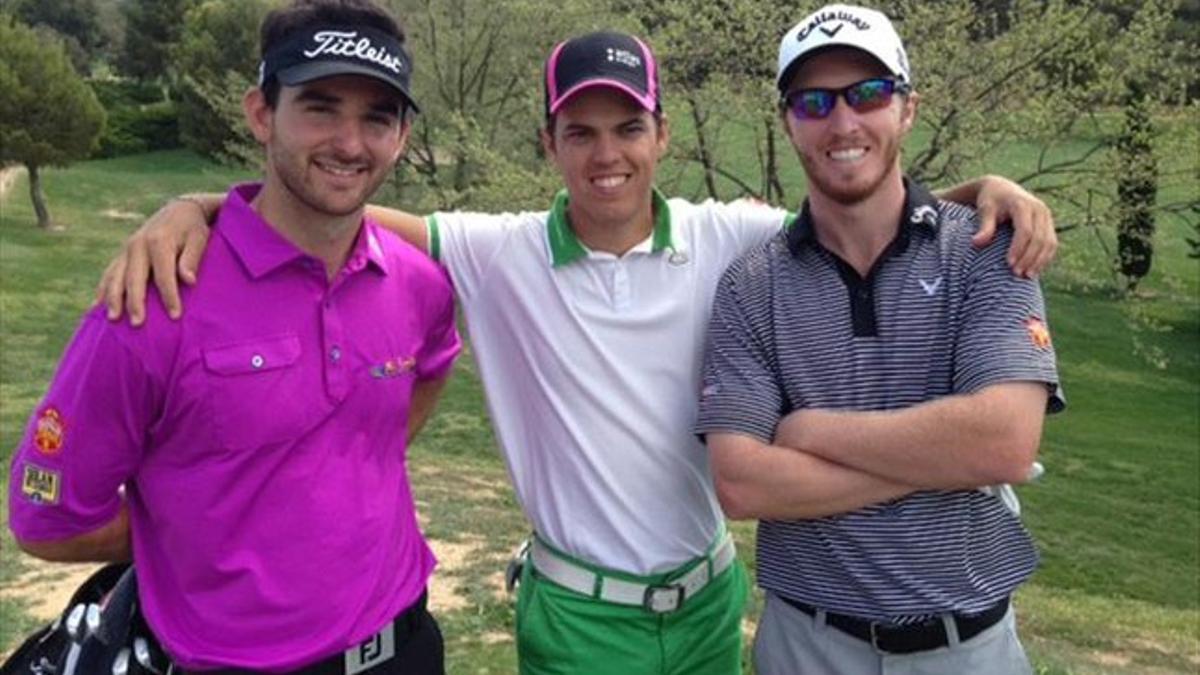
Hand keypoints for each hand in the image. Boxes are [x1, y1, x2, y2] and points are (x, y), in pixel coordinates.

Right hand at [95, 197, 214, 324]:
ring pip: (116, 277)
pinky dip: (103, 289)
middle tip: (137, 324)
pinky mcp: (122, 254)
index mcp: (158, 241)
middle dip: (135, 302)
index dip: (169, 296)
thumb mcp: (199, 239)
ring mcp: (126, 250)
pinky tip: (97, 306)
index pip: (163, 275)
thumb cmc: (193, 229)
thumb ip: (191, 259)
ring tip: (113, 319)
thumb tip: (189, 280)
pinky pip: (109, 273)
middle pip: (134, 278)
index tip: (175, 316)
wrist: (179, 210)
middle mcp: (137, 245)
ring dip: (113, 298)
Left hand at [970, 176, 1056, 277]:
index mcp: (1022, 204)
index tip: (1008, 264)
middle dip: (1029, 258)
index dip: (1018, 248)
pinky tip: (1035, 270)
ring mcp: (1047, 216)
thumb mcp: (985, 210)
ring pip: (1050, 242)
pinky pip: (1052, 243)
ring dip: (1040, 261)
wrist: (1002, 188)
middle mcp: (1039, 209)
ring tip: (1028, 276)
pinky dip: (1045, 257)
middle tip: (1017, 274)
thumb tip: (976, 243)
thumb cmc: (990, 201)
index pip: (1025, 230)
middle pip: (1039, 238)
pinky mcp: (1049, 223)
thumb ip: (984, 226)